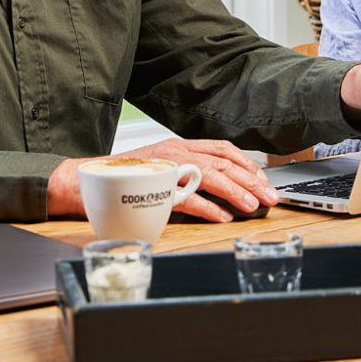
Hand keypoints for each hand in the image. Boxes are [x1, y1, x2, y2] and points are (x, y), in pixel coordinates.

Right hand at [49, 137, 280, 222]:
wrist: (90, 180)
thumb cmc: (126, 177)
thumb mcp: (162, 167)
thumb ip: (187, 171)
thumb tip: (219, 189)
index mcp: (178, 145)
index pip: (221, 148)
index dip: (246, 163)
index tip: (263, 178)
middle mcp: (175, 152)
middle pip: (222, 162)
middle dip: (251, 179)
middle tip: (270, 196)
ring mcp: (166, 168)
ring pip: (210, 176)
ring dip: (236, 192)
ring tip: (253, 206)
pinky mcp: (155, 187)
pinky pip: (187, 197)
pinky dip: (209, 207)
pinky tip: (223, 216)